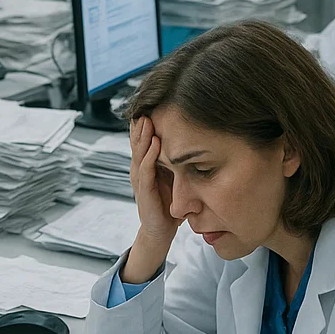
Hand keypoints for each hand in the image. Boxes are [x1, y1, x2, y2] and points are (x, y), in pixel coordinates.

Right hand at [125, 116, 177, 282]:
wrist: (160, 232)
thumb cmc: (169, 203)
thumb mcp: (175, 176)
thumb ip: (177, 160)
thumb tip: (196, 141)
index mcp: (146, 163)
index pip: (144, 137)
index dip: (147, 120)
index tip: (154, 102)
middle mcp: (140, 168)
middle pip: (138, 140)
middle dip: (142, 122)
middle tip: (147, 103)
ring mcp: (140, 180)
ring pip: (139, 152)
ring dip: (143, 135)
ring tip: (148, 118)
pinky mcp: (144, 192)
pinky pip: (145, 170)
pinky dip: (150, 156)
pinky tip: (155, 144)